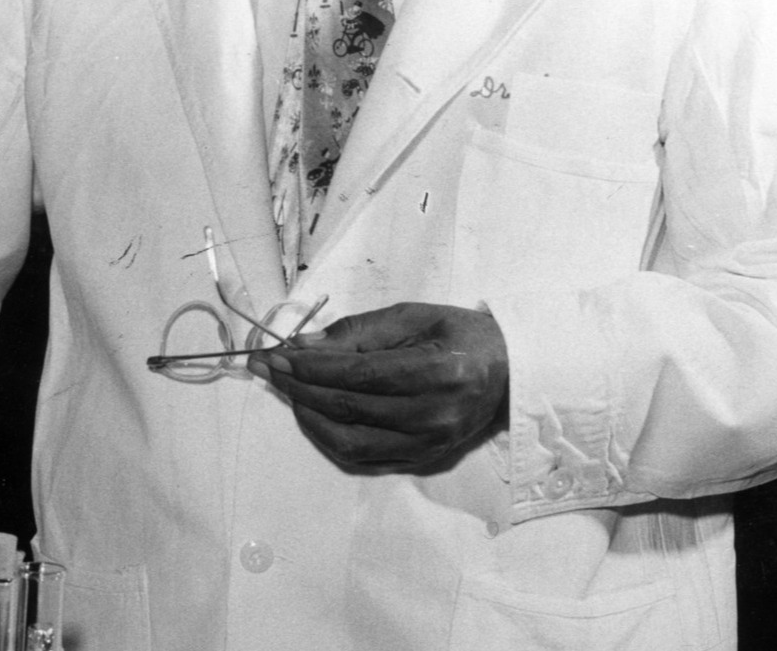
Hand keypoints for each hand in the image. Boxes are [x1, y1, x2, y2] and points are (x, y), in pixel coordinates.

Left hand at [247, 302, 507, 473]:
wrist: (509, 373)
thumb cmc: (461, 334)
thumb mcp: (414, 315)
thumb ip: (359, 331)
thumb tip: (303, 346)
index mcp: (439, 373)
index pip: (358, 377)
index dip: (310, 368)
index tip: (275, 354)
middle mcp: (434, 417)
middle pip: (348, 410)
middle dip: (298, 389)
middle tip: (267, 368)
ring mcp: (428, 446)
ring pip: (349, 442)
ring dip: (307, 417)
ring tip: (286, 390)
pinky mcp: (421, 462)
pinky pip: (362, 458)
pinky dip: (329, 437)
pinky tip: (312, 413)